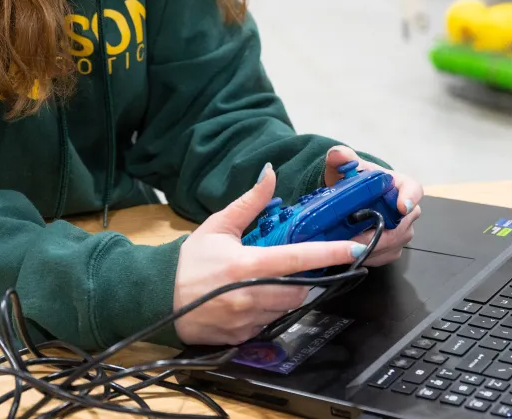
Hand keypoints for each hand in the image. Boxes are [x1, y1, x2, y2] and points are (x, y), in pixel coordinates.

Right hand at [173, 163, 365, 346]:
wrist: (157, 298)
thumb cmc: (189, 261)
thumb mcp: (218, 225)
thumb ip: (249, 202)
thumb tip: (270, 174)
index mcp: (246, 264)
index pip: (298, 259)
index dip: (329, 254)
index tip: (354, 248)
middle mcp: (250, 295)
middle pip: (300, 288)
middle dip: (308, 277)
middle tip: (305, 265)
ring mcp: (246, 320)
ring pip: (287, 308)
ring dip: (290, 294)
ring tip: (275, 280)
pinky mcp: (242, 337)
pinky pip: (270, 324)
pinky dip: (272, 311)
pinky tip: (257, 299)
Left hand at [324, 145, 422, 266]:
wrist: (349, 200)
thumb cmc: (354, 181)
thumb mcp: (345, 168)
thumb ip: (341, 158)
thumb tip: (338, 153)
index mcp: (401, 185)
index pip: (414, 190)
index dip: (409, 198)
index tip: (402, 207)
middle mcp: (408, 211)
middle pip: (400, 226)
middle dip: (377, 234)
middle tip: (352, 237)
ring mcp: (403, 232)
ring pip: (391, 244)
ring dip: (369, 246)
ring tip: (345, 243)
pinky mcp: (394, 249)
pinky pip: (383, 257)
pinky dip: (366, 256)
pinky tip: (351, 250)